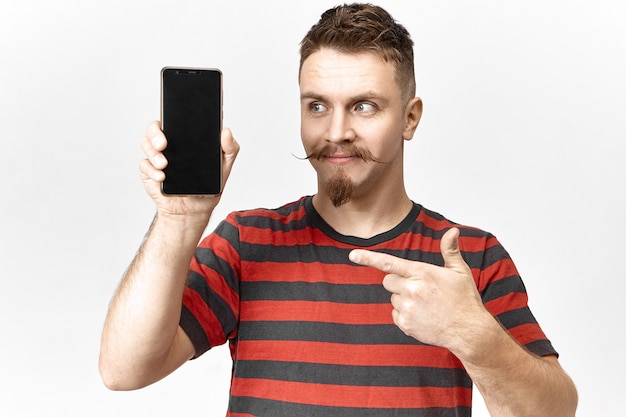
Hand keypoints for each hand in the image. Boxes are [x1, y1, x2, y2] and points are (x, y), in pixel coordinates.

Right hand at [139, 121, 239, 218]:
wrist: (195, 210)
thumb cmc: (207, 186)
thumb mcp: (224, 167)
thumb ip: (230, 149)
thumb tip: (226, 131)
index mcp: (185, 139)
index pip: (174, 120)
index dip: (171, 115)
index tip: (175, 118)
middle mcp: (169, 145)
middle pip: (154, 129)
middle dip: (155, 134)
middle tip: (163, 144)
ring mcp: (157, 158)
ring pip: (146, 145)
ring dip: (153, 153)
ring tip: (164, 164)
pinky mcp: (149, 172)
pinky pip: (144, 166)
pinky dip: (151, 170)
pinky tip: (161, 176)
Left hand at [348, 228, 489, 352]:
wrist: (469, 332)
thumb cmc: (465, 300)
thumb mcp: (460, 272)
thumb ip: (450, 251)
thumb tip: (452, 231)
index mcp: (422, 273)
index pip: (389, 263)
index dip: (368, 258)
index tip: (352, 255)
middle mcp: (412, 290)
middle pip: (388, 280)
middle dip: (399, 282)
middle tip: (419, 288)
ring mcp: (407, 308)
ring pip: (393, 298)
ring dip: (403, 299)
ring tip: (426, 304)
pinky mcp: (405, 324)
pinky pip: (395, 314)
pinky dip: (405, 315)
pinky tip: (423, 316)